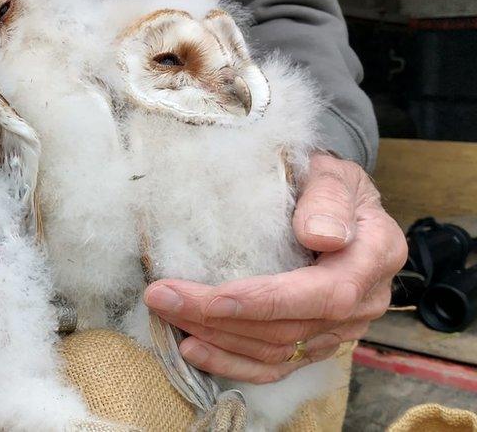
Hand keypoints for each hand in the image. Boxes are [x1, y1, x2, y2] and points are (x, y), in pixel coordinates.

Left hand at [144, 152, 407, 383]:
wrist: (334, 199)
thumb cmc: (326, 182)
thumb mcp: (333, 172)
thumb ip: (328, 198)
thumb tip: (321, 236)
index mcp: (375, 255)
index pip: (324, 294)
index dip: (266, 301)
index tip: (213, 297)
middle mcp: (364, 301)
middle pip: (289, 328)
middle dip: (219, 318)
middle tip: (162, 297)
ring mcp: (341, 328)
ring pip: (277, 352)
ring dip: (216, 339)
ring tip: (168, 316)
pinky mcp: (317, 342)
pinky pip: (276, 366)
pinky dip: (232, 362)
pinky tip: (193, 349)